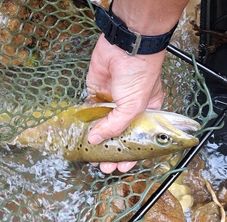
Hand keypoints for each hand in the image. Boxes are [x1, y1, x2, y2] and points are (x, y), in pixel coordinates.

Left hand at [86, 34, 165, 173]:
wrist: (124, 48)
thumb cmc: (139, 75)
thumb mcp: (134, 106)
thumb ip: (115, 126)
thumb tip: (95, 140)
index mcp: (146, 113)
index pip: (137, 139)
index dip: (130, 155)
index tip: (121, 167)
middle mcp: (128, 109)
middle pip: (118, 135)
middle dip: (110, 152)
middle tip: (103, 166)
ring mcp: (111, 102)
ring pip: (102, 126)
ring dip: (96, 141)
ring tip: (91, 157)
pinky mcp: (95, 93)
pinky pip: (88, 112)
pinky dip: (84, 124)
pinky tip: (80, 136)